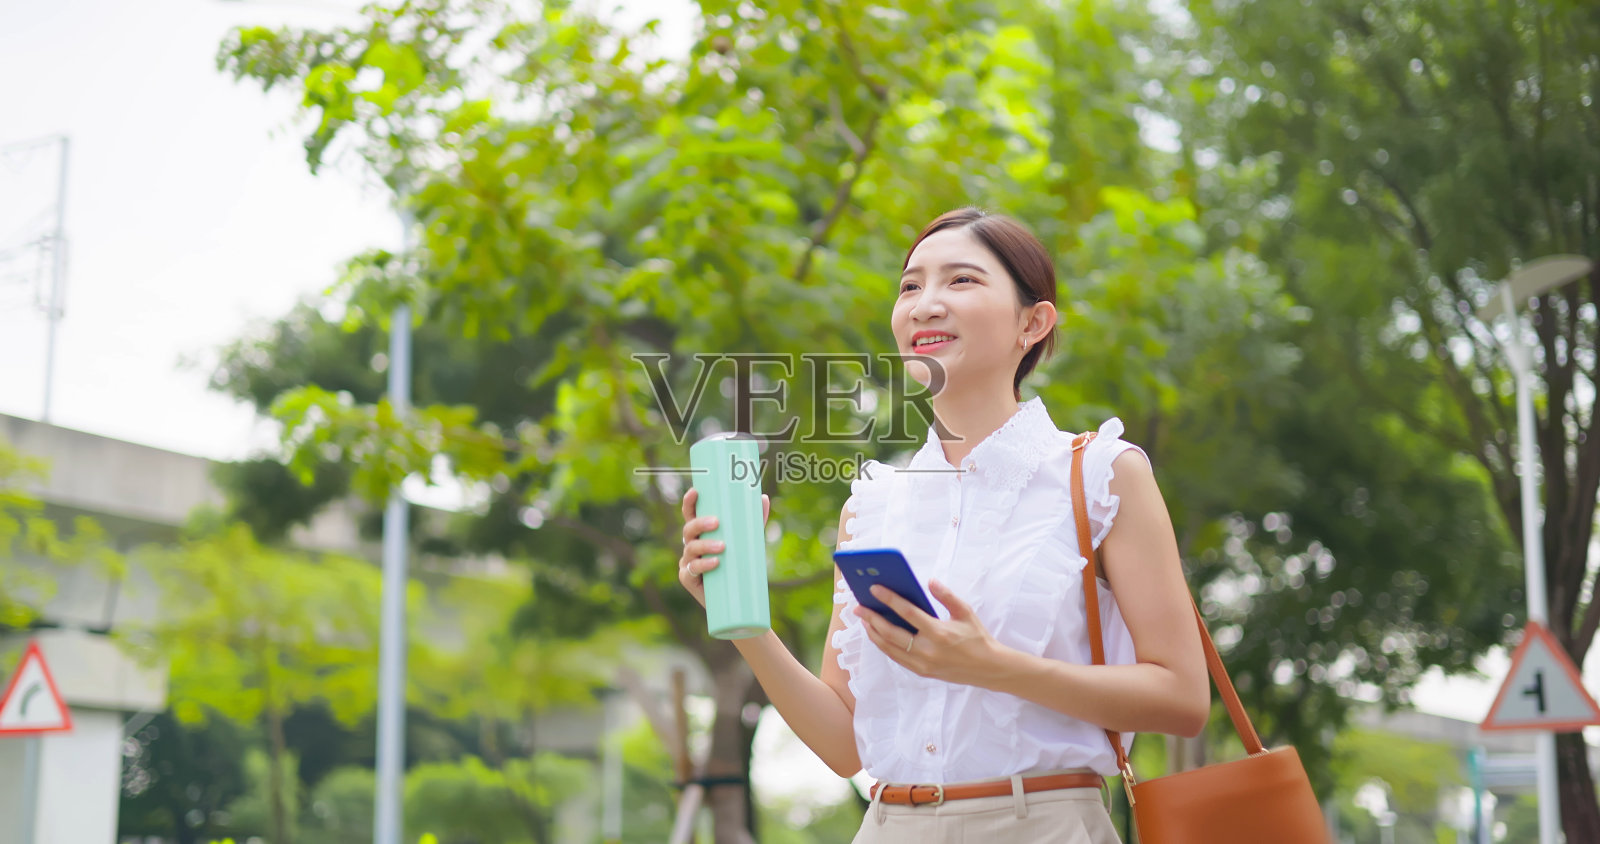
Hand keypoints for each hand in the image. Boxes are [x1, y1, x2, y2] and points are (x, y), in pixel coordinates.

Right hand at [677, 487, 769, 607]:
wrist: (736, 599)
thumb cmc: (738, 565)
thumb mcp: (747, 541)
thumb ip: (754, 521)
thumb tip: (763, 498)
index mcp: (700, 534)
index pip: (690, 514)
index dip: (689, 502)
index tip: (695, 491)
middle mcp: (691, 545)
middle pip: (688, 529)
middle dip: (700, 524)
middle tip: (716, 522)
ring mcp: (687, 562)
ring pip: (691, 548)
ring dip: (705, 545)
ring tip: (722, 546)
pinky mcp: (687, 579)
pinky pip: (692, 569)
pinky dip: (703, 565)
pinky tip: (715, 563)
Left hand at [854, 580, 1006, 687]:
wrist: (988, 668)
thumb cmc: (977, 637)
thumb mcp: (965, 612)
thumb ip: (947, 596)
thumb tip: (930, 581)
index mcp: (939, 632)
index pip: (908, 612)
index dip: (889, 599)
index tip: (875, 589)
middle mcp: (928, 650)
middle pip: (892, 633)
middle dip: (872, 618)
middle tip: (859, 606)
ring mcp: (923, 664)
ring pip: (890, 648)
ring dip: (874, 633)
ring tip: (864, 620)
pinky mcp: (921, 672)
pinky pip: (896, 658)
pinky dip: (884, 645)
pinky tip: (878, 635)